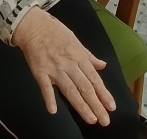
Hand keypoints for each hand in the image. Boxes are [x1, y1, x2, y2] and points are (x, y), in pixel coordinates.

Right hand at [13, 6, 114, 124]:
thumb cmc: (56, 31)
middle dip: (96, 104)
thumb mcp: (75, 40)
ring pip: (70, 90)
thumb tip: (102, 65)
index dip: (103, 93)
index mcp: (79, 56)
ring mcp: (54, 69)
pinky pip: (45, 87)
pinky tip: (53, 110)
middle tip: (105, 120)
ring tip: (91, 119)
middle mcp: (69, 64)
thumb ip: (89, 55)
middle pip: (85, 87)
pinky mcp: (40, 71)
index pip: (94, 78)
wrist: (34, 25)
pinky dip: (49, 98)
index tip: (111, 107)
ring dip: (81, 105)